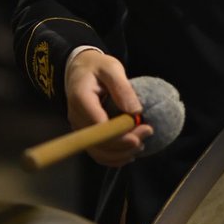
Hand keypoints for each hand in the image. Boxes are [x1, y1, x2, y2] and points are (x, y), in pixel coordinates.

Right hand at [64, 49, 152, 166]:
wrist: (79, 70)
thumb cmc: (97, 67)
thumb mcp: (111, 68)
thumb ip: (122, 88)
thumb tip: (136, 112)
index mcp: (81, 98)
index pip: (98, 124)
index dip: (120, 133)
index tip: (142, 130)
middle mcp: (76, 117)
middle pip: (98, 142)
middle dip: (125, 144)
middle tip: (148, 132)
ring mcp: (79, 128)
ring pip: (97, 151)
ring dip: (121, 154)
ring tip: (142, 144)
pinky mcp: (85, 134)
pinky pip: (97, 152)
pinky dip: (114, 157)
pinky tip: (129, 153)